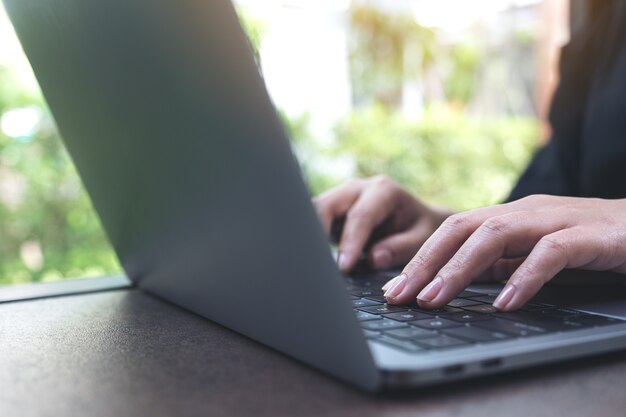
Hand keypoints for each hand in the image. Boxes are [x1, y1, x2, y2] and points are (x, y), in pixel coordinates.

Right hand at [313, 175, 451, 271]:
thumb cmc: (422, 230)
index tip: (343, 268)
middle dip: (317, 233)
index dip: (350, 242)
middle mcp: (358, 189)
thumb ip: (402, 247)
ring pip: (313, 211)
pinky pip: (312, 221)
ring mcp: (341, 198)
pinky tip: (307, 259)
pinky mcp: (331, 212)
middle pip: (327, 205)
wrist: (418, 221)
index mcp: (384, 191)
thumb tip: (373, 257)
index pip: (360, 216)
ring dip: (308, 235)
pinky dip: (309, 239)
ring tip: (307, 262)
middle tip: (315, 264)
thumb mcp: (423, 239)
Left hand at [382, 195, 625, 310]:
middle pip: (463, 228)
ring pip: (495, 234)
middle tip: (398, 295)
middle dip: (426, 262)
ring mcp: (556, 219)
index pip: (453, 230)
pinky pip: (550, 253)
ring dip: (459, 268)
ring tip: (434, 299)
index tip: (395, 288)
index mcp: (510, 215)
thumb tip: (467, 278)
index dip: (420, 257)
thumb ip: (506, 260)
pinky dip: (524, 276)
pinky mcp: (589, 235)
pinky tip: (504, 302)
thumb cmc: (592, 239)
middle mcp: (525, 211)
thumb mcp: (538, 250)